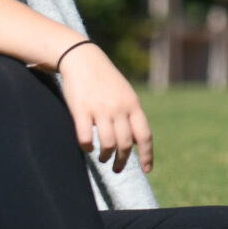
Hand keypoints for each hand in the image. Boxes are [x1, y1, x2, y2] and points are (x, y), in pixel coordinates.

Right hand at [56, 44, 152, 174]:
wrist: (82, 59)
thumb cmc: (105, 79)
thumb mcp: (125, 94)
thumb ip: (131, 115)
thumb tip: (135, 142)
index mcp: (133, 105)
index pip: (144, 135)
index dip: (147, 155)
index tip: (147, 170)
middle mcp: (119, 108)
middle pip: (125, 144)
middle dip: (122, 160)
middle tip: (117, 168)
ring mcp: (100, 109)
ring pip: (108, 144)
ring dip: (105, 156)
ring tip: (102, 158)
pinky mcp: (81, 110)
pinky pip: (86, 137)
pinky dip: (87, 147)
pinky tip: (87, 148)